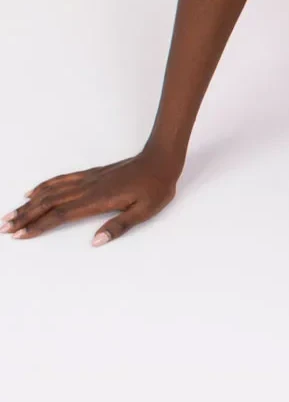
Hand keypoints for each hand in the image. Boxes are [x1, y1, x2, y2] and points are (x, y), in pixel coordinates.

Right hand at [3, 151, 180, 246]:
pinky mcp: (90, 175)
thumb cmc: (156, 187)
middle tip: (4, 227)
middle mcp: (87, 188)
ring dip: (29, 203)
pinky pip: (61, 180)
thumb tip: (96, 241)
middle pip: (48, 203)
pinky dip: (43, 187)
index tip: (20, 234)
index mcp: (98, 200)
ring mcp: (87, 179)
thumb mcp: (144, 211)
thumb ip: (119, 226)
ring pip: (50, 191)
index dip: (39, 225)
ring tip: (11, 213)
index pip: (61, 215)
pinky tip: (32, 193)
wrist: (160, 160)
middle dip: (24, 216)